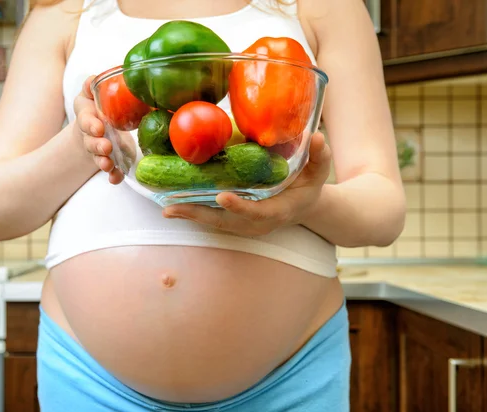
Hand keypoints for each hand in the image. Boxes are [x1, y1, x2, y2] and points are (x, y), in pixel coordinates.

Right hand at [74, 75, 123, 183]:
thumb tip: (92, 79)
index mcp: (87, 116)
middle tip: (106, 147)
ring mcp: (99, 150)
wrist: (97, 130)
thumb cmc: (97, 109)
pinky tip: (116, 178)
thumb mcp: (92, 96)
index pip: (85, 119)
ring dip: (103, 161)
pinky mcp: (110, 160)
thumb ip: (91, 88)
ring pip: (99, 157)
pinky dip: (114, 175)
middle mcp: (90, 135)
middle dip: (97, 144)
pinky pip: (111, 170)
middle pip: (91, 141)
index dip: (90, 124)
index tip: (99, 128)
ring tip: (108, 164)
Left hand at [162, 132, 331, 235]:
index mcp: (278, 210)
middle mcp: (257, 222)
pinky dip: (193, 213)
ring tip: (167, 208)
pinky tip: (173, 205)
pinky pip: (212, 218)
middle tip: (174, 208)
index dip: (240, 207)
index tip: (222, 197)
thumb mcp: (319, 171)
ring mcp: (245, 224)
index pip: (258, 212)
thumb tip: (316, 136)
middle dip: (200, 216)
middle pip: (226, 222)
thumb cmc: (310, 186)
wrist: (304, 206)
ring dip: (191, 216)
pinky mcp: (235, 220)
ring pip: (215, 222)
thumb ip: (320, 156)